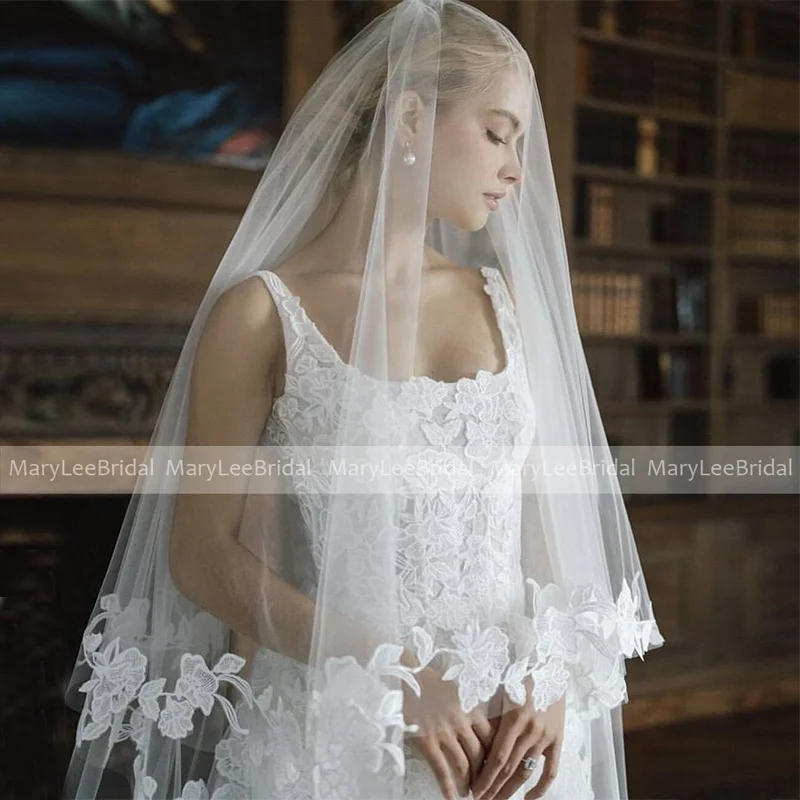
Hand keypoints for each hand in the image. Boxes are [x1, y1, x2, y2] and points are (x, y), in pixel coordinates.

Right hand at [402, 664, 498, 799]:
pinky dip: (448, 789)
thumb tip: (482, 726)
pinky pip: (441, 771)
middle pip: (479, 756)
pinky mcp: (427, 742)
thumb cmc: (432, 680)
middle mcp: (461, 723)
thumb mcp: (459, 689)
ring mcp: (444, 734)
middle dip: (483, 774)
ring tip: (469, 793)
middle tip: (483, 785)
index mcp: (471, 709)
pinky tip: (453, 799)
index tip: (494, 766)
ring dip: (468, 783)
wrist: (407, 674)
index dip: (494, 756)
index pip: (491, 739)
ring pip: (463, 766)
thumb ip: (472, 708)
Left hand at [471, 676, 564, 799]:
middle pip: (509, 769)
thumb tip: (471, 739)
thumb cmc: (518, 673)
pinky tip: (529, 799)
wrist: (550, 663)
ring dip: (510, 790)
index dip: (485, 778)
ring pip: (526, 772)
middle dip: (493, 788)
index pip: (497, 758)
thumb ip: (489, 715)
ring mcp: (546, 737)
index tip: (474, 791)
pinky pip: (551, 769)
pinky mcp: (558, 739)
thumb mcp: (500, 689)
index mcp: (514, 718)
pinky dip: (541, 788)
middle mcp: (531, 730)